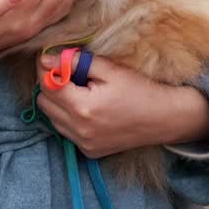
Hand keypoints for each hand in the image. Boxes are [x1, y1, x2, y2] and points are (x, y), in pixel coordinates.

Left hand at [34, 54, 208, 157]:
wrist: (165, 119)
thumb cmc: (139, 89)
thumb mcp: (109, 70)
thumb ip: (76, 62)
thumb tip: (46, 58)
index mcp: (82, 107)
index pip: (46, 84)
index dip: (45, 67)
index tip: (49, 56)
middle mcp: (79, 130)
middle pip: (44, 102)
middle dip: (49, 84)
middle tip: (65, 72)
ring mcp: (84, 144)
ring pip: (51, 118)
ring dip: (57, 102)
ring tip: (77, 89)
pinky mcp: (89, 151)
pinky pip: (65, 132)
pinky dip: (68, 118)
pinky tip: (86, 107)